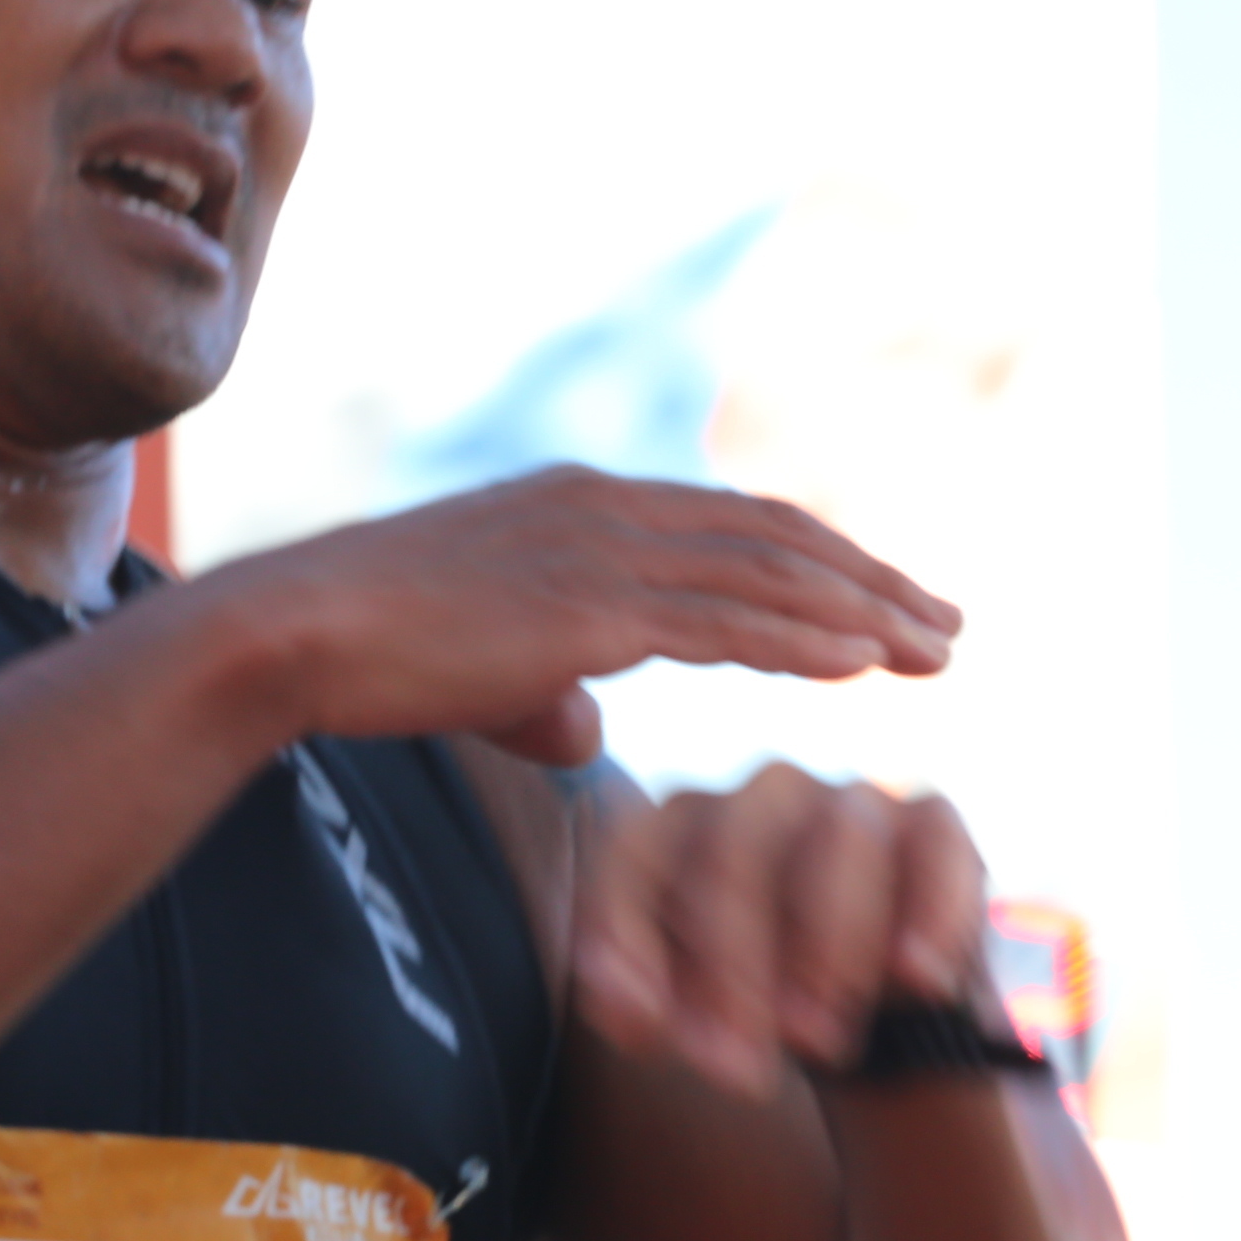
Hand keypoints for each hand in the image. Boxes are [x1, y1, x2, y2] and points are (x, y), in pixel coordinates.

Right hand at [192, 467, 958, 765]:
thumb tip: (590, 732)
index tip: (885, 604)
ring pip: (768, 577)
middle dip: (871, 582)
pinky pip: (725, 623)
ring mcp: (600, 553)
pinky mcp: (587, 609)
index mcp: (587, 507)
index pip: (734, 526)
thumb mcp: (481, 666)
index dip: (820, 563)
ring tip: (936, 652)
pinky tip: (864, 666)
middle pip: (776, 539)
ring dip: (865, 614)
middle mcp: (607, 510)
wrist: (293, 634)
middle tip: (947, 626)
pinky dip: (804, 641)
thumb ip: (549, 689)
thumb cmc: (368, 655)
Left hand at [572, 767, 990, 1098]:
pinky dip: (930, 916)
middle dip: (733, 975)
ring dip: (827, 950)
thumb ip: (645, 1008)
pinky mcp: (933, 822)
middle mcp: (759, 795)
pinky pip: (935, 850)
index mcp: (676, 824)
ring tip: (818, 1044)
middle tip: (738, 1073)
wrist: (866, 1013)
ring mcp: (849, 798)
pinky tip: (916, 982)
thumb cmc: (751, 998)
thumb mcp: (685, 1009)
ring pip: (838, 844)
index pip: (633, 859)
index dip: (630, 944)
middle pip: (733, 858)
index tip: (648, 1037)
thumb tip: (637, 1021)